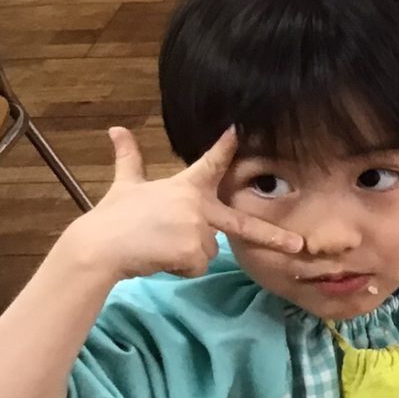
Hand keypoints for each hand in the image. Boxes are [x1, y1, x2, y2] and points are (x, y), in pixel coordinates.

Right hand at [70, 128, 302, 281]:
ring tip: (159, 245)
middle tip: (298, 245)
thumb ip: (128, 159)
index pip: (211, 164)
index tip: (240, 130)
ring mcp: (198, 229)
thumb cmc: (112, 217)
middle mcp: (197, 205)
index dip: (227, 147)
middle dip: (274, 235)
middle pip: (242, 224)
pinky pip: (196, 267)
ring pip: (207, 250)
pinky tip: (159, 257)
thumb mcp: (124, 185)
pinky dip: (180, 268)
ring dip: (187, 253)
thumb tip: (115, 129)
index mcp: (185, 187)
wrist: (99, 247)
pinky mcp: (194, 252)